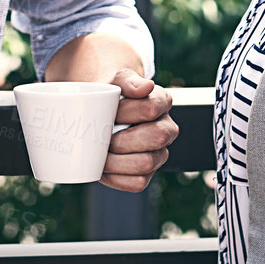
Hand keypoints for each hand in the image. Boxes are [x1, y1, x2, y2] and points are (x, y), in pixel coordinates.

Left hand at [99, 68, 176, 192]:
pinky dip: (116, 177)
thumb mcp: (115, 81)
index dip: (127, 112)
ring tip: (100, 154)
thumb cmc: (109, 96)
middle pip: (157, 137)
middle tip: (103, 137)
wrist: (98, 113)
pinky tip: (104, 168)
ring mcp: (159, 153)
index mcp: (162, 102)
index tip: (110, 112)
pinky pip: (137, 182)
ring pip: (147, 163)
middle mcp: (166, 129)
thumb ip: (128, 81)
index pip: (152, 107)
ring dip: (118, 161)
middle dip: (125, 139)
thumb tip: (147, 87)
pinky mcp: (147, 174)